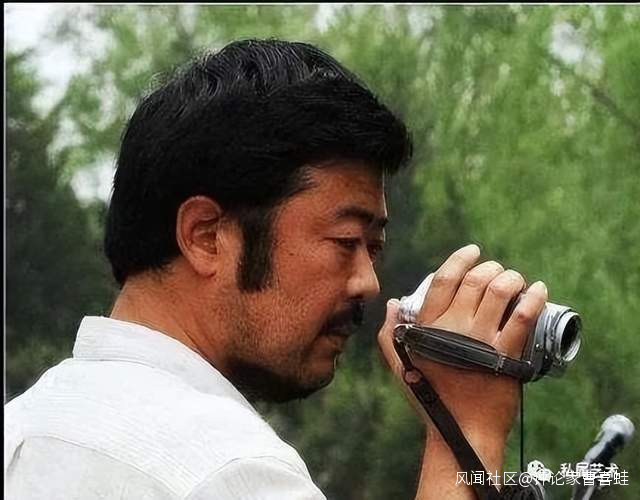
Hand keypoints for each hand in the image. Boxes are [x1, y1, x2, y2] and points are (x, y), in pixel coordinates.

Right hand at [378, 244, 547, 444]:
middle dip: (491, 267)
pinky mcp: (506, 356)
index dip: (459, 259)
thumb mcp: (400, 366)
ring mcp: (480, 341)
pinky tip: (539, 290)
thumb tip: (392, 303)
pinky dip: (534, 297)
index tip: (472, 251)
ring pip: (500, 291)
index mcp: (426, 327)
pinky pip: (523, 317)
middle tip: (498, 271)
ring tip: (517, 280)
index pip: (442, 279)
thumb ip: (390, 334)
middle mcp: (452, 328)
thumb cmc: (431, 399)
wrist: (462, 433)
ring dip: (512, 277)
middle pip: (475, 280)